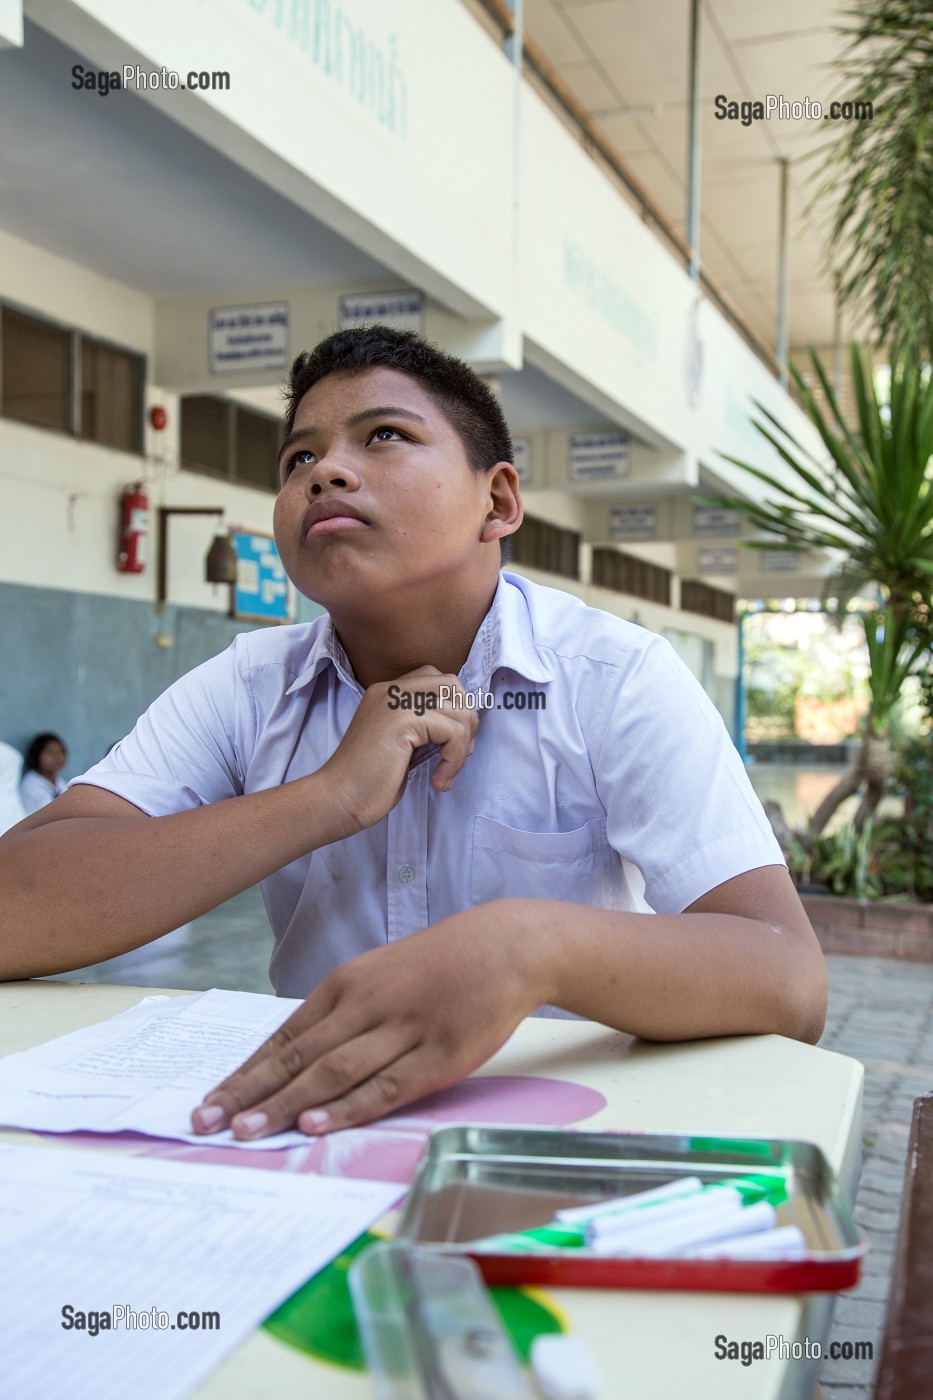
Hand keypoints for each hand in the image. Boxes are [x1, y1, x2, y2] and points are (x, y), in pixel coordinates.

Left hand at [190, 904, 544, 1138]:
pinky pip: (386, 1087)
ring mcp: (403, 1030)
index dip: (245, 1072)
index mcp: (347, 983)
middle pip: (298, 1056)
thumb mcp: (380, 975)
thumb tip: (292, 1059)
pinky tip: (317, 1125)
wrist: (505, 947)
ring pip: (333, 1072)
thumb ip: (341, 1014)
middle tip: (205, 1122)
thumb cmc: (437, 965)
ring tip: (246, 1130)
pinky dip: (348, 1108)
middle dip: (248, 1093)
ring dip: (286, 1104)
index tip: (209, 1101)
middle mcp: (367, 1005)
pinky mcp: (440, 1056)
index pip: (284, 1036)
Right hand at [318, 666, 478, 835]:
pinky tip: (439, 780)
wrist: (339, 799)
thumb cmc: (369, 781)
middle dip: (466, 721)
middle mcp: (391, 689)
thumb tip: (466, 726)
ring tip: (445, 772)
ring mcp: (396, 701)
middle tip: (457, 755)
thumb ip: (424, 727)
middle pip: (452, 685)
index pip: (437, 679)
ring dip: (462, 746)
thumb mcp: (401, 744)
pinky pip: (453, 731)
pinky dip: (454, 760)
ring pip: (459, 708)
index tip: (452, 743)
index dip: (455, 707)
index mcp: (388, 693)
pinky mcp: (403, 720)